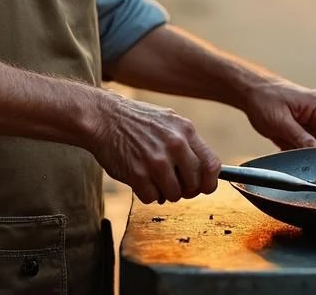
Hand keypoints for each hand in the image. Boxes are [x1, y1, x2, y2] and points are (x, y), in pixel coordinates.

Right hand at [85, 91, 221, 204]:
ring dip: (165, 193)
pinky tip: (141, 180)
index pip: (212, 165)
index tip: (202, 187)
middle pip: (194, 184)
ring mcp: (156, 160)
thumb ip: (188, 143)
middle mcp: (174, 145)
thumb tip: (205, 171)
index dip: (209, 182)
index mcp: (185, 131)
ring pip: (175, 195)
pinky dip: (148, 194)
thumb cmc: (136, 120)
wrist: (103, 117)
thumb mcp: (169, 121)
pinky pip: (152, 198)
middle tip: (173, 184)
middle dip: (185, 190)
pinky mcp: (137, 174)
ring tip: (154, 180)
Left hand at [242, 77, 315, 150]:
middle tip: (311, 166)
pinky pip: (305, 144)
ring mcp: (309, 120)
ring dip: (307, 153)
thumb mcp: (281, 122)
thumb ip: (300, 138)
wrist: (248, 91)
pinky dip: (298, 151)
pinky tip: (287, 151)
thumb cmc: (263, 99)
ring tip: (293, 155)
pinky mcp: (300, 128)